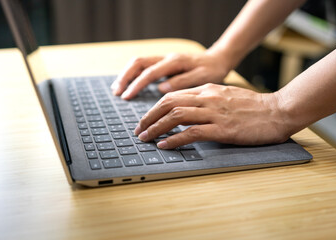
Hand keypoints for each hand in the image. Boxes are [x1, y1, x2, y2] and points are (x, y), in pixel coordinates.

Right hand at [111, 51, 230, 99]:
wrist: (218, 59)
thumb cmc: (212, 70)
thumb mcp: (203, 78)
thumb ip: (182, 82)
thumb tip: (162, 89)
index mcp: (174, 62)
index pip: (149, 73)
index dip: (137, 85)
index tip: (127, 97)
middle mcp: (166, 58)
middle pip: (138, 63)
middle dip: (125, 77)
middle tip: (117, 93)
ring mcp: (164, 59)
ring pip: (139, 63)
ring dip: (126, 75)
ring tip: (117, 89)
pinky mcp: (164, 64)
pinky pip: (144, 66)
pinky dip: (133, 74)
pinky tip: (129, 84)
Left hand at [134, 83, 290, 148]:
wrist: (278, 111)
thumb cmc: (254, 106)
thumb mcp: (227, 95)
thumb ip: (207, 99)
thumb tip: (187, 108)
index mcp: (208, 89)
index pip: (173, 95)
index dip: (155, 107)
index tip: (146, 118)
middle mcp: (208, 98)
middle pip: (169, 103)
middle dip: (149, 117)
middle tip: (139, 129)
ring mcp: (214, 113)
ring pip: (176, 116)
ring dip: (156, 128)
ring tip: (145, 138)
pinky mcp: (222, 129)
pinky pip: (191, 132)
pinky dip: (174, 139)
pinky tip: (165, 145)